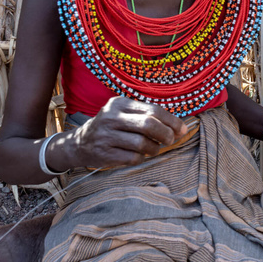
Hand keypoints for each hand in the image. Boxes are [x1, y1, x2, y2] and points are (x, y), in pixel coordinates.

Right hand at [71, 97, 187, 168]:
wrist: (80, 144)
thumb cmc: (111, 127)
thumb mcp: (123, 114)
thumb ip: (147, 116)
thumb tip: (179, 127)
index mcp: (119, 103)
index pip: (152, 109)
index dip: (171, 120)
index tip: (182, 129)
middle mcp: (111, 117)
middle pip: (148, 124)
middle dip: (165, 134)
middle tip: (171, 140)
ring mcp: (107, 136)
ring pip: (142, 143)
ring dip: (155, 148)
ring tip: (155, 149)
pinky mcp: (105, 154)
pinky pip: (133, 157)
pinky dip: (142, 157)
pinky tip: (141, 155)